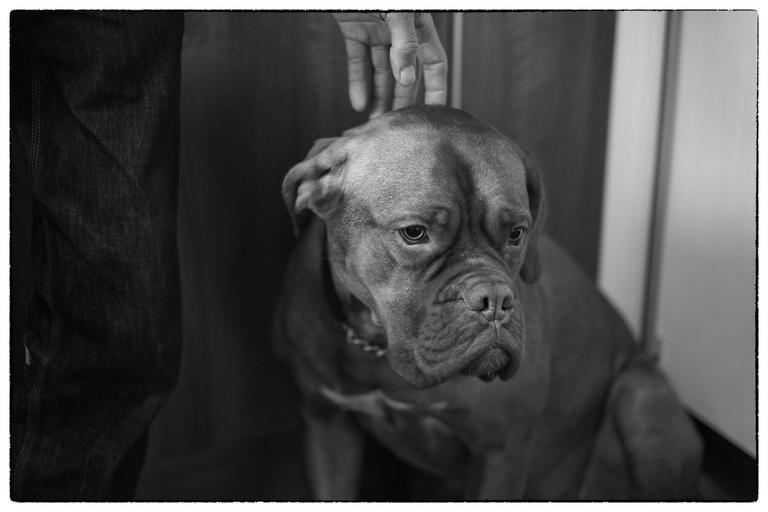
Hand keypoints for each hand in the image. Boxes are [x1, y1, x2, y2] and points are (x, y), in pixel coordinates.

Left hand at [333, 12, 447, 117]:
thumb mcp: (399, 12)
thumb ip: (405, 43)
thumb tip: (406, 78)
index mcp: (418, 26)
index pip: (434, 63)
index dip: (436, 89)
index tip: (434, 113)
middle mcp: (399, 32)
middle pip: (405, 73)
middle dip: (402, 100)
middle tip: (399, 124)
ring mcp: (377, 32)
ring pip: (380, 72)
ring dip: (378, 97)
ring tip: (376, 120)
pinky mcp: (354, 31)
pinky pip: (357, 61)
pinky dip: (357, 82)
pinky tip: (358, 102)